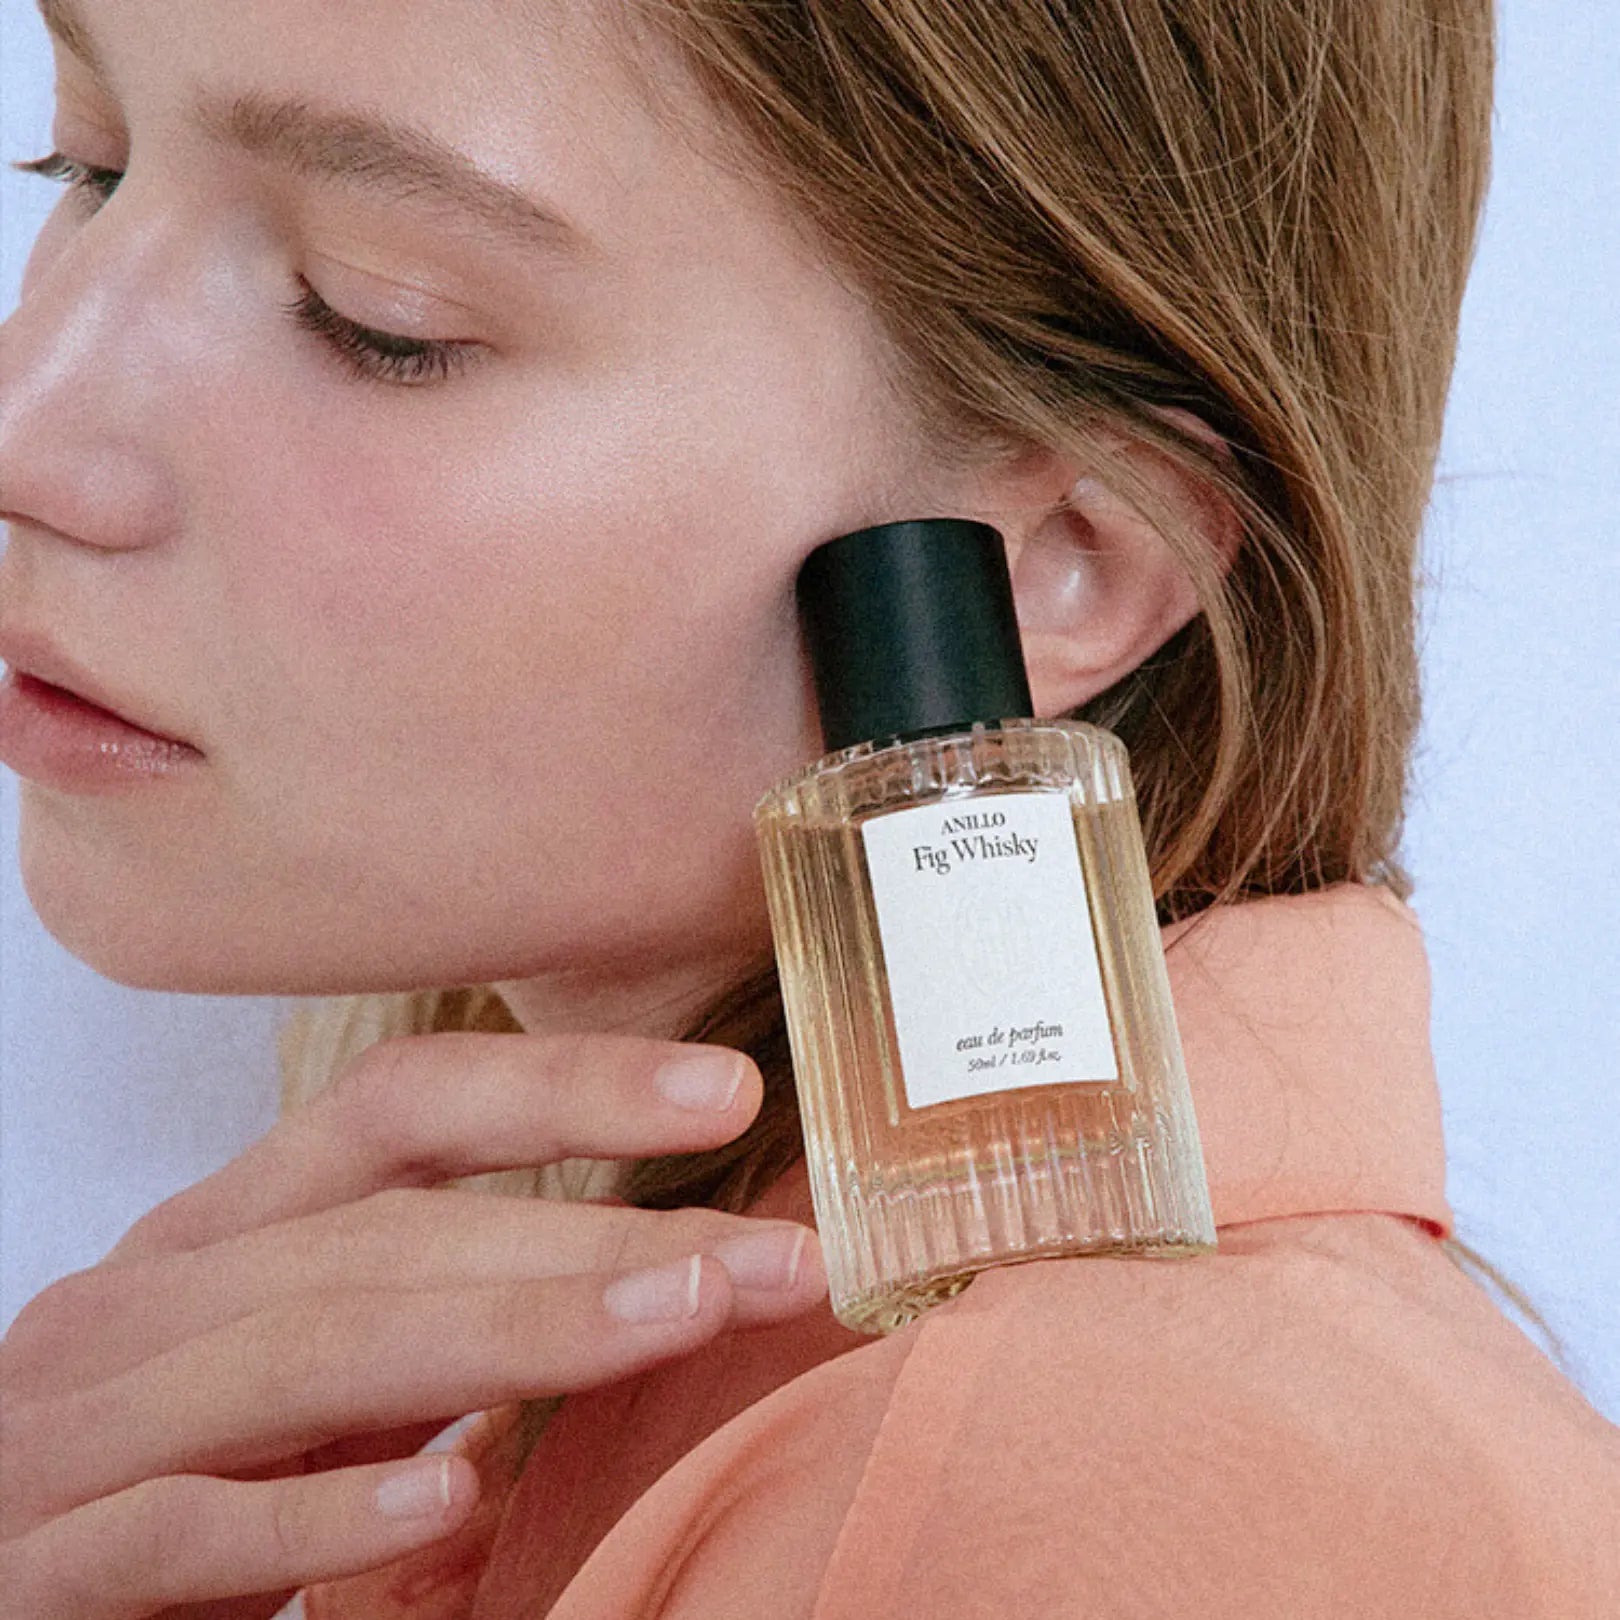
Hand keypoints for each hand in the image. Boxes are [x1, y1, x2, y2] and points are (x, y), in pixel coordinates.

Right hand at [0, 1030, 825, 1619]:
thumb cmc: (182, 1483)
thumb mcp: (319, 1385)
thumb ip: (441, 1322)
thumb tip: (658, 1277)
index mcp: (225, 1238)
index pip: (402, 1109)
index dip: (563, 1084)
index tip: (726, 1090)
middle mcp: (148, 1301)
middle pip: (395, 1229)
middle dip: (598, 1237)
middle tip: (774, 1256)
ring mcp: (76, 1428)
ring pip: (314, 1345)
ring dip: (517, 1331)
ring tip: (682, 1318)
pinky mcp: (35, 1563)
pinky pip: (180, 1521)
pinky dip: (316, 1507)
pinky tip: (445, 1493)